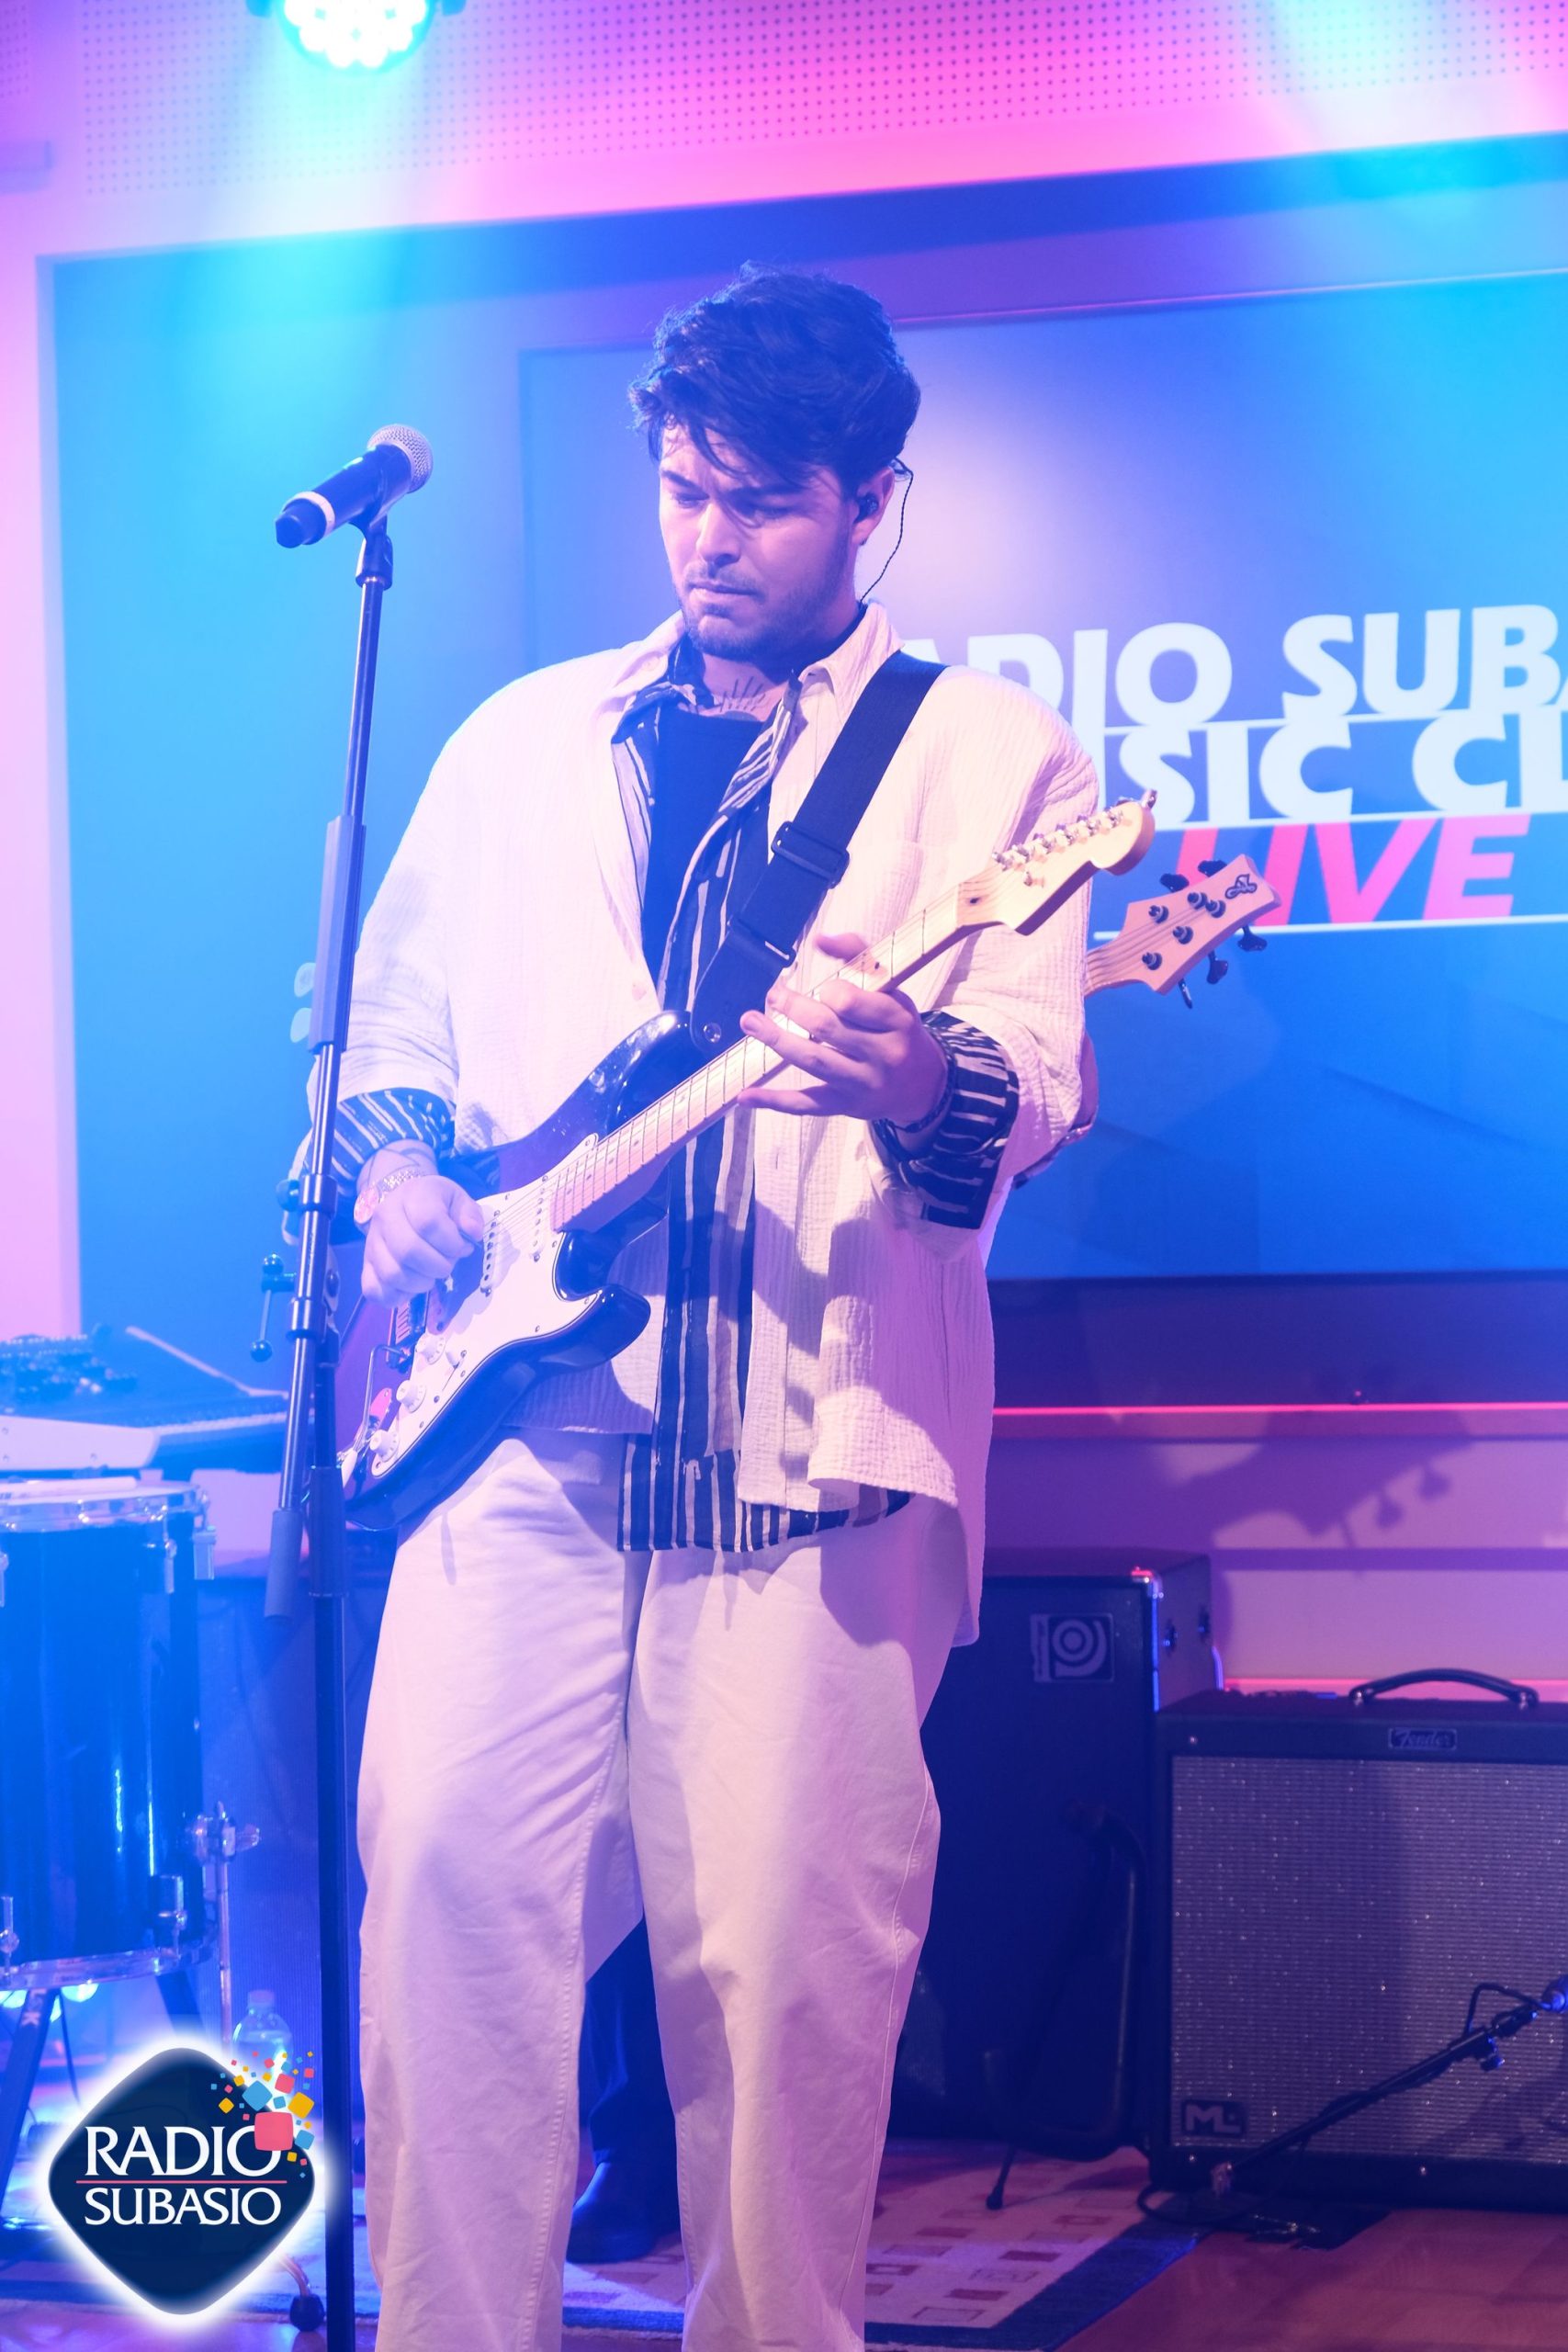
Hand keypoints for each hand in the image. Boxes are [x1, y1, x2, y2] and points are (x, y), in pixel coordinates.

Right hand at [361, 1173, 484, 1304]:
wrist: (403, 1201)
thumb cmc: (435, 1203)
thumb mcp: (457, 1199)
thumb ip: (469, 1215)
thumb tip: (472, 1233)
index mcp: (412, 1196)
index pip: (429, 1223)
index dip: (451, 1243)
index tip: (462, 1248)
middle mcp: (385, 1217)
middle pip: (408, 1251)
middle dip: (438, 1266)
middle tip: (447, 1265)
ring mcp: (372, 1242)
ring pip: (392, 1274)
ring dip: (420, 1283)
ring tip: (431, 1275)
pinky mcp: (366, 1264)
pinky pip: (373, 1290)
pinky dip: (397, 1296)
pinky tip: (411, 1287)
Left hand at [736, 931, 947, 1126]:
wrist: (924, 1085)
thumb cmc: (899, 1029)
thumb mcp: (893, 991)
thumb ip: (859, 957)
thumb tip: (819, 939)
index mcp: (896, 1020)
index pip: (852, 1002)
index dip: (830, 992)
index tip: (825, 989)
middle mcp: (882, 1054)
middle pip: (827, 1028)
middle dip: (793, 1008)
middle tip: (774, 995)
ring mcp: (863, 1084)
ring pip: (814, 1060)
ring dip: (776, 1040)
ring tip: (750, 1021)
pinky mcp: (845, 1106)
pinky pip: (806, 1105)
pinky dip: (774, 1101)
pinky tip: (746, 1095)